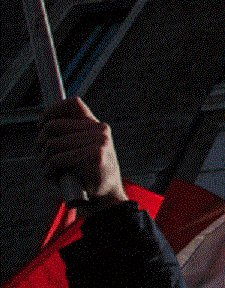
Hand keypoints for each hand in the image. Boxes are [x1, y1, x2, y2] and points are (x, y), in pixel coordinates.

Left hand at [36, 97, 128, 212]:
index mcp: (95, 126)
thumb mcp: (81, 151)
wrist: (106, 200)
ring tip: (53, 170)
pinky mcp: (92, 157)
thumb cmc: (89, 177)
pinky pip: (56, 160)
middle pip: (53, 126)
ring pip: (52, 145)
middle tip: (44, 156)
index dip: (51, 111)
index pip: (72, 103)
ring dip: (45, 162)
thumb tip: (45, 126)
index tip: (41, 126)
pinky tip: (59, 177)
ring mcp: (98, 143)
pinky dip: (50, 171)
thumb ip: (69, 137)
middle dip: (40, 143)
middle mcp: (99, 131)